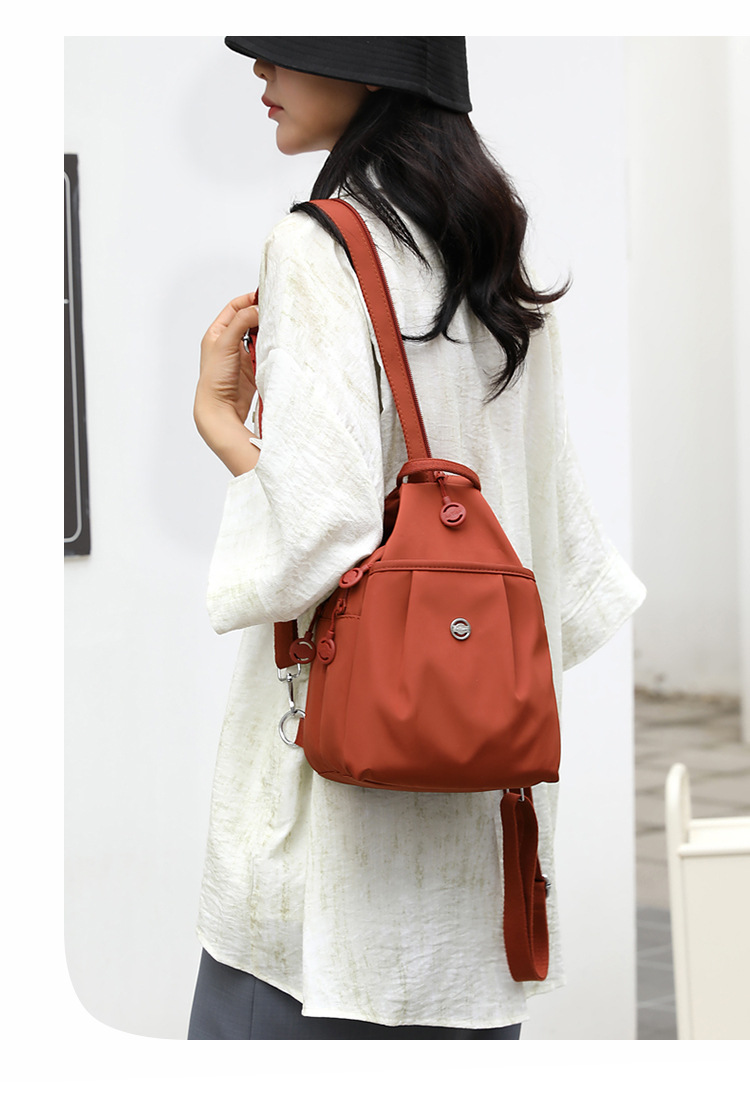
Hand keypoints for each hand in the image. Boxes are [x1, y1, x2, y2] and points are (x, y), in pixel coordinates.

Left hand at [194, 294, 261, 475]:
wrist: (220, 409)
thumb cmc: (214, 379)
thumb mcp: (225, 343)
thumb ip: (241, 322)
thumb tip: (257, 308)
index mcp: (217, 333)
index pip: (235, 307)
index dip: (249, 299)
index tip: (266, 295)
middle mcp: (229, 342)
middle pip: (249, 320)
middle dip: (262, 314)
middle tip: (277, 309)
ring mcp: (242, 356)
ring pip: (259, 336)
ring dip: (268, 331)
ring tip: (280, 325)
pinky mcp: (253, 369)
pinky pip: (265, 352)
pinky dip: (272, 347)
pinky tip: (279, 344)